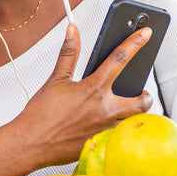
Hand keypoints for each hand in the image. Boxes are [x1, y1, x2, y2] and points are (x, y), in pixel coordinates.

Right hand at [17, 23, 152, 166]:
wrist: (31, 144)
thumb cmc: (40, 115)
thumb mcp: (56, 79)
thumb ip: (68, 53)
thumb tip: (72, 31)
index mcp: (93, 89)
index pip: (120, 59)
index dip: (135, 43)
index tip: (146, 33)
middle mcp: (104, 110)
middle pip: (141, 101)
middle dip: (145, 96)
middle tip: (142, 92)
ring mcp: (105, 129)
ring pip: (134, 123)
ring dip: (135, 116)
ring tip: (129, 111)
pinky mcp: (100, 144)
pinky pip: (120, 138)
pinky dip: (121, 132)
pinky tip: (113, 129)